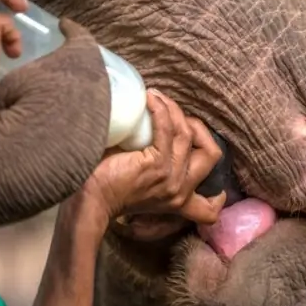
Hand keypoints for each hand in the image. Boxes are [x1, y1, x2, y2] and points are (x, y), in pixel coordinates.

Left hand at [80, 90, 225, 228]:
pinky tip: (149, 98)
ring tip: (157, 97)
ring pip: (187, 134)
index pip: (209, 208)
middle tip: (176, 116)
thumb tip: (154, 134)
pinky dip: (161, 109)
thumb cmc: (107, 188)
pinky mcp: (157, 165)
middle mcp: (180, 191)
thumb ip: (157, 169)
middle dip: (198, 127)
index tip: (205, 173)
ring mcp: (171, 178)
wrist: (89, 200)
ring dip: (174, 109)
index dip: (217, 195)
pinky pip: (167, 128)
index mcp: (178, 201)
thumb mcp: (142, 185)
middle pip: (211, 153)